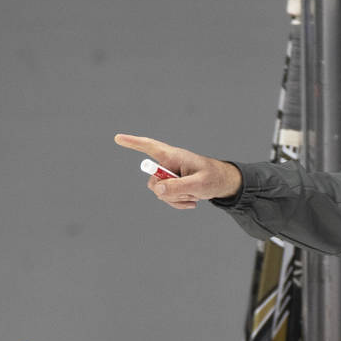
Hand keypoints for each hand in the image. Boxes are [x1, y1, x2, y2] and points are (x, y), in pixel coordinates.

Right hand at [114, 133, 241, 209]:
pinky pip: (165, 198)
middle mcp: (167, 164)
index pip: (150, 147)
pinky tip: (192, 202)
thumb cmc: (213, 178)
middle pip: (153, 181)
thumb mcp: (200, 184)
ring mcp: (168, 176)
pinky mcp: (170, 186)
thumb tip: (158, 190)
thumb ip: (179, 187)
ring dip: (177, 198)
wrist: (222, 184)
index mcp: (173, 156)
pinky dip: (178, 203)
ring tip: (194, 194)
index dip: (133, 143)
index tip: (118, 138)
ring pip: (159, 193)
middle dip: (170, 191)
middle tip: (190, 192)